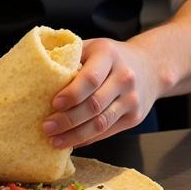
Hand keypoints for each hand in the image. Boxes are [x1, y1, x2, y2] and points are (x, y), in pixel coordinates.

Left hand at [42, 38, 159, 148]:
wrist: (150, 66)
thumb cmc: (112, 57)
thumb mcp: (93, 47)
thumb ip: (71, 57)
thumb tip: (40, 76)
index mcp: (109, 55)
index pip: (91, 78)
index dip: (71, 94)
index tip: (53, 104)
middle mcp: (124, 77)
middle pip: (94, 105)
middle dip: (67, 120)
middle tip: (47, 128)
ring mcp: (132, 99)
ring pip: (101, 123)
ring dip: (75, 135)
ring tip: (55, 141)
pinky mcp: (135, 117)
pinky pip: (108, 131)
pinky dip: (88, 139)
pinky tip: (72, 142)